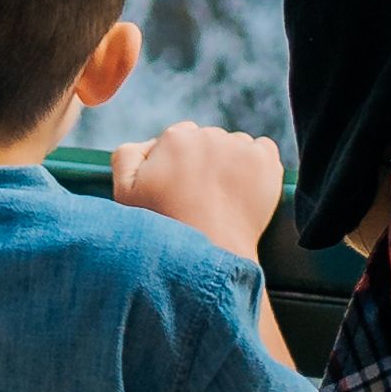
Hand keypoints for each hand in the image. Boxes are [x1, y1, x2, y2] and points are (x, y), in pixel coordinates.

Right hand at [111, 121, 282, 262]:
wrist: (210, 257)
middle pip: (208, 141)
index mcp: (174, 138)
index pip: (179, 138)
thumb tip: (148, 143)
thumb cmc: (165, 228)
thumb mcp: (125, 194)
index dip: (179, 164)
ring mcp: (239, 147)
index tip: (181, 187)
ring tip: (223, 199)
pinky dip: (257, 166)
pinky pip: (262, 150)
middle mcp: (208, 134)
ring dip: (231, 163)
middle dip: (205, 162)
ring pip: (235, 146)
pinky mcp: (266, 161)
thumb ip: (126, 156)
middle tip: (201, 197)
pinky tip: (245, 191)